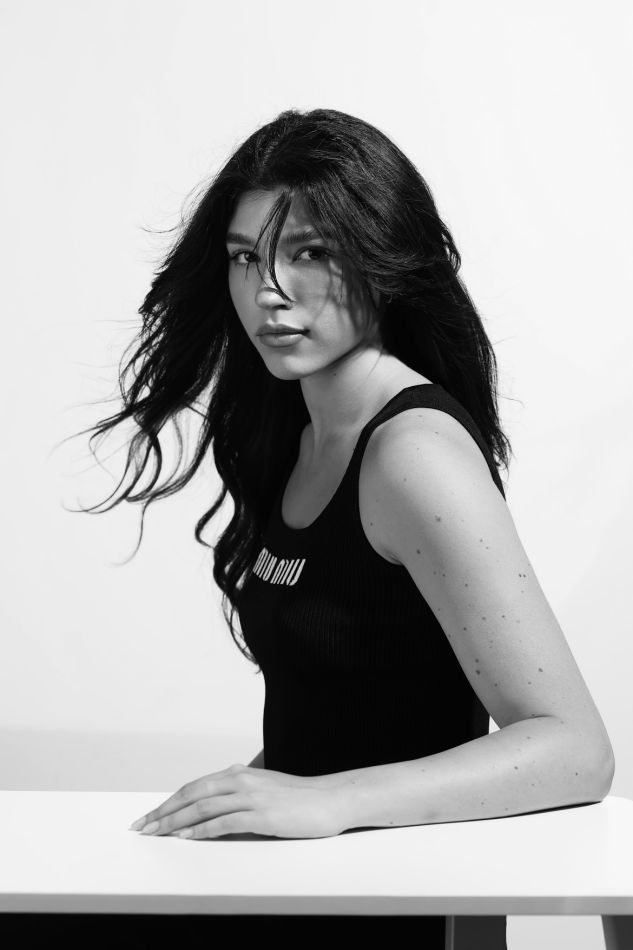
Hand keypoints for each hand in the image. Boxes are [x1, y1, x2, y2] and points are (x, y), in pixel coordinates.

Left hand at [128, 763, 344, 839]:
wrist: (331, 800)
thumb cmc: (300, 798)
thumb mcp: (264, 789)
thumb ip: (240, 793)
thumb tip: (215, 806)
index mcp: (239, 773)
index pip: (195, 786)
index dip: (171, 801)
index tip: (152, 815)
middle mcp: (241, 780)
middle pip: (192, 794)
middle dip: (163, 811)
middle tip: (142, 826)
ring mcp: (251, 797)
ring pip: (202, 807)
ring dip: (175, 822)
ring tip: (156, 833)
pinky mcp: (261, 815)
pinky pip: (224, 822)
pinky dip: (202, 830)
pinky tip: (187, 838)